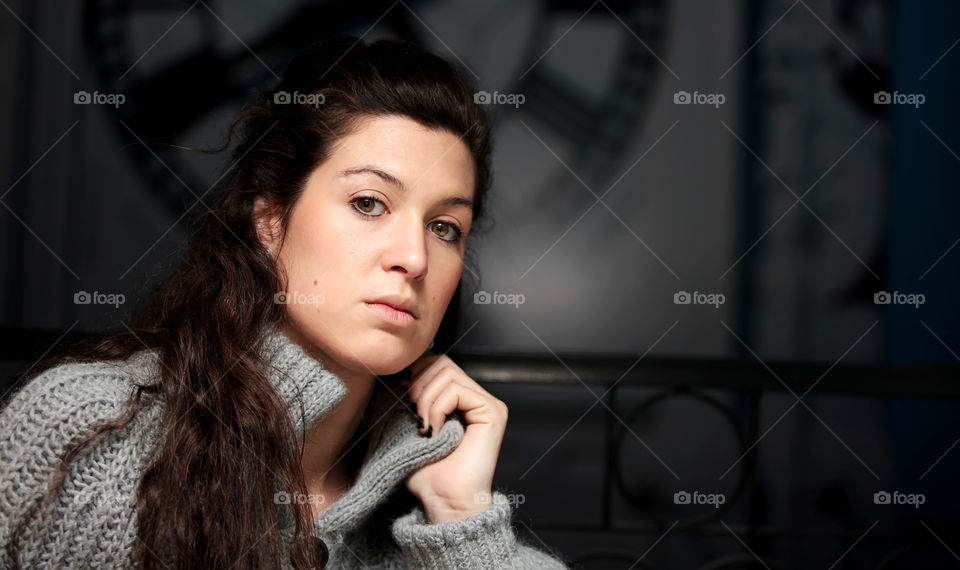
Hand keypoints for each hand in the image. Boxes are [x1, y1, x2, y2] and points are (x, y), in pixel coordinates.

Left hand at [401, 353, 508, 522]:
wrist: (444, 502)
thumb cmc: (427, 472)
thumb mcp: (411, 425)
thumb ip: (411, 396)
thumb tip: (399, 370)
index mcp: (461, 399)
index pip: (437, 363)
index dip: (415, 373)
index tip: (401, 396)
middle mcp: (478, 398)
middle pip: (442, 362)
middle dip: (418, 384)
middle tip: (413, 414)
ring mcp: (487, 404)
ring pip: (447, 373)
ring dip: (425, 399)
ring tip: (423, 426)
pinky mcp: (492, 412)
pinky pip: (456, 390)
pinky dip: (437, 407)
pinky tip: (434, 430)